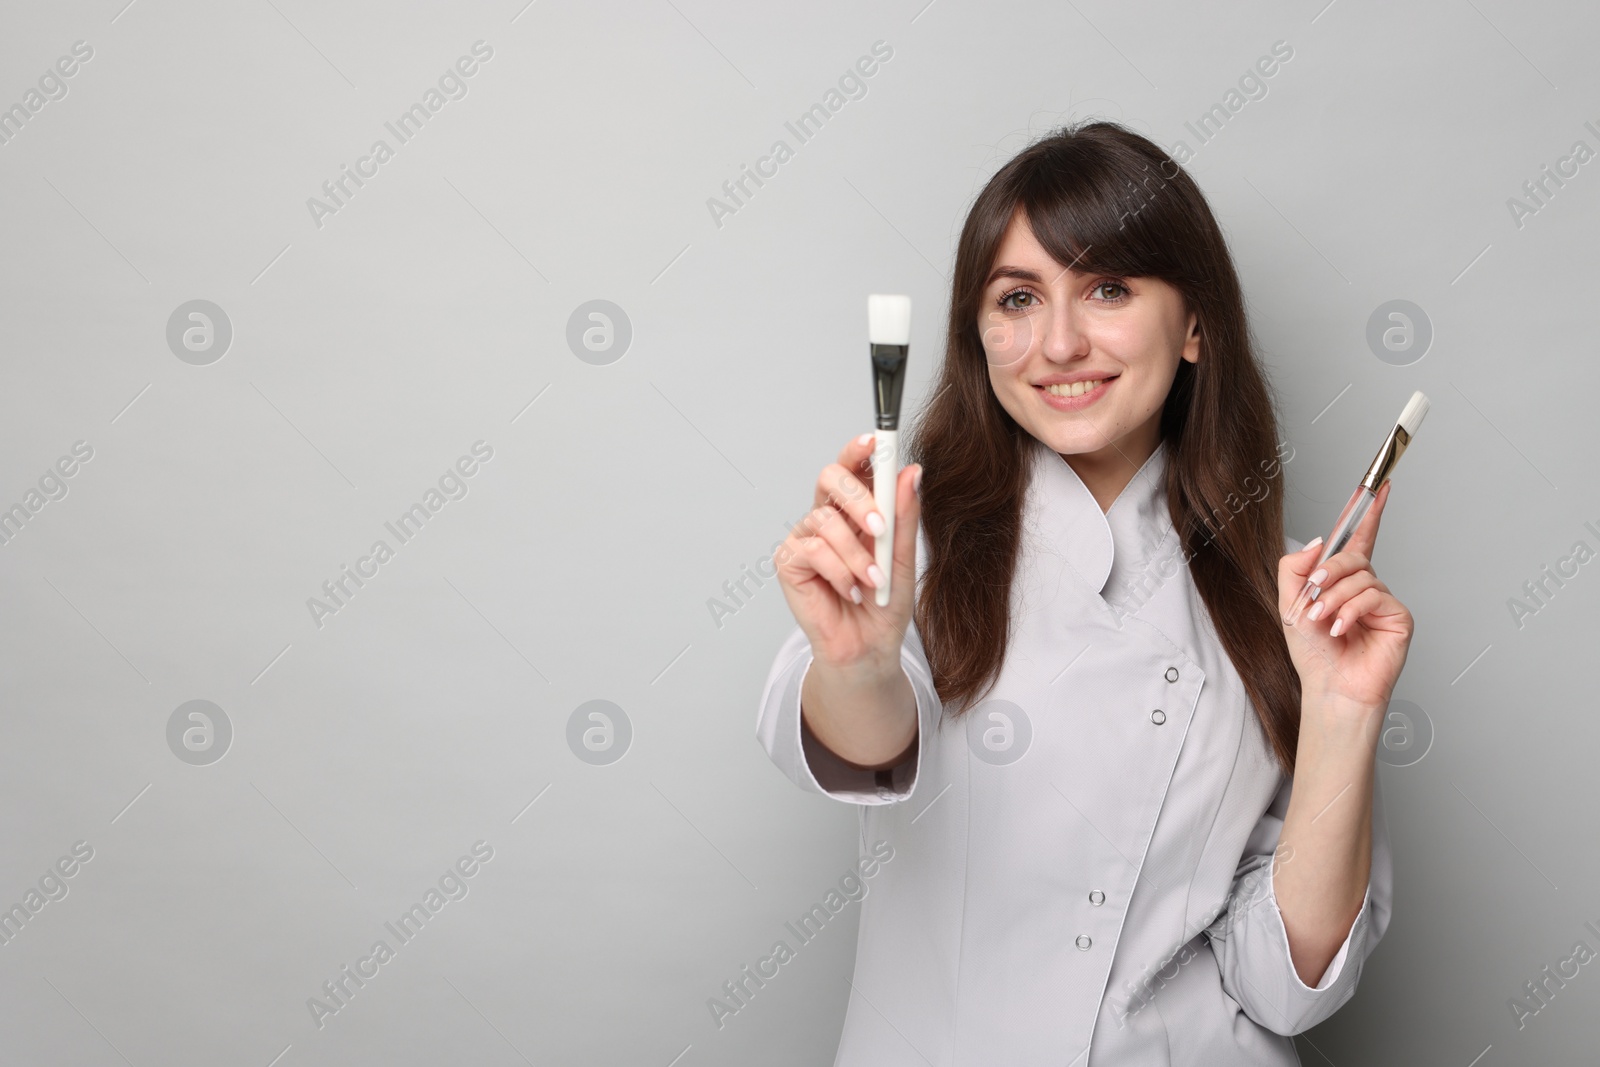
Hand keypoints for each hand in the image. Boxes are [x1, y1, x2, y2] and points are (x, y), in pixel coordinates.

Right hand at [773, 433, 921, 677]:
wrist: (869, 647)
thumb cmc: (884, 604)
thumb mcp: (902, 557)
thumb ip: (903, 516)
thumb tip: (912, 472)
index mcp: (856, 509)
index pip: (853, 466)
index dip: (859, 449)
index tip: (875, 440)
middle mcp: (827, 516)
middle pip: (830, 478)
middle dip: (858, 498)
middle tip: (880, 527)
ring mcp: (806, 537)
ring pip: (826, 520)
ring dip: (856, 554)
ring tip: (873, 580)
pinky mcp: (790, 562)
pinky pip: (814, 551)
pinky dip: (839, 572)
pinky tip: (851, 590)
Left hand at [1278, 479, 1413, 714]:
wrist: (1329, 687)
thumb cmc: (1313, 653)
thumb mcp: (1289, 603)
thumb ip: (1296, 567)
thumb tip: (1320, 540)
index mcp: (1341, 580)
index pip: (1355, 538)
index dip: (1366, 511)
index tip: (1377, 485)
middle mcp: (1366, 586)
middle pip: (1352, 555)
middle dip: (1327, 572)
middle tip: (1311, 596)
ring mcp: (1383, 600)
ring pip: (1360, 576)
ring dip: (1333, 598)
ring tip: (1321, 622)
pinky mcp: (1398, 616)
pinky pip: (1374, 596)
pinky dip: (1350, 611)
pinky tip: (1340, 630)